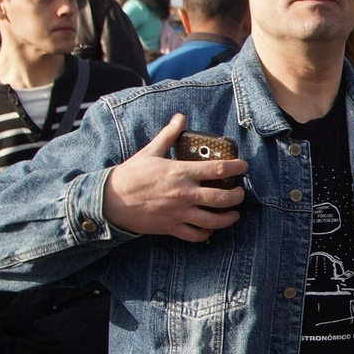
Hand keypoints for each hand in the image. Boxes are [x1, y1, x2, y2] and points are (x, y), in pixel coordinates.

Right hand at [103, 114, 248, 241]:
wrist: (110, 200)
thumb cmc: (131, 174)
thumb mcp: (150, 151)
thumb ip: (169, 135)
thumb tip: (180, 117)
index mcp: (181, 172)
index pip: (218, 170)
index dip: (236, 167)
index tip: (244, 167)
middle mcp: (184, 194)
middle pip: (223, 198)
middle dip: (237, 196)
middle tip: (240, 193)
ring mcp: (179, 213)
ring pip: (213, 221)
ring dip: (228, 219)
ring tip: (234, 214)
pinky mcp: (171, 227)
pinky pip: (196, 235)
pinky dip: (206, 234)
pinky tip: (210, 229)